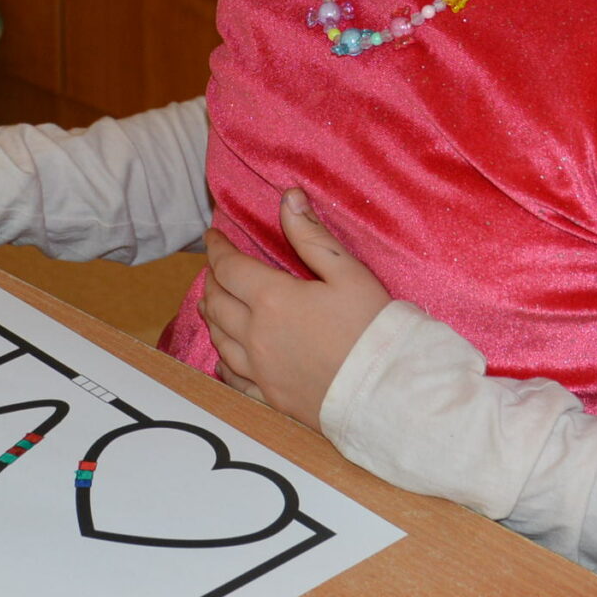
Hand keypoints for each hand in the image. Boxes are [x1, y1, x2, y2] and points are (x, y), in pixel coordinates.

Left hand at [200, 189, 390, 426]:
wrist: (388, 391)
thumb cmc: (373, 328)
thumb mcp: (348, 272)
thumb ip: (312, 236)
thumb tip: (288, 198)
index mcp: (272, 299)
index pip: (230, 267)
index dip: (217, 249)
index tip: (212, 237)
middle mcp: (256, 335)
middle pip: (218, 303)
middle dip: (212, 281)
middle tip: (214, 269)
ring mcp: (261, 370)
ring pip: (220, 340)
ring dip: (211, 317)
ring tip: (209, 305)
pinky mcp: (271, 398)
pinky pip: (235, 380)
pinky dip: (223, 364)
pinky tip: (223, 360)